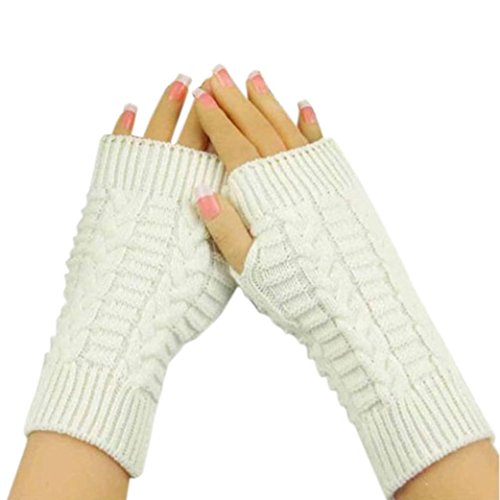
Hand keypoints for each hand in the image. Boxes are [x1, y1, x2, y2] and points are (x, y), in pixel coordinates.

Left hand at [21, 73, 234, 493]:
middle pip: (193, 133)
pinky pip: (117, 149)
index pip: (223, 152)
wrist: (125, 319)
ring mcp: (138, 186)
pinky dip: (124, 127)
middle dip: (205, 103)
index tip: (238, 99)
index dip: (231, 124)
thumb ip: (232, 233)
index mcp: (204, 202)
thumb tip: (246, 201)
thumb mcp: (221, 274)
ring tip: (180, 81)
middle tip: (213, 76)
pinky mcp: (109, 193)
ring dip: (169, 104)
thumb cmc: (179, 303)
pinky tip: (130, 110)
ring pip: (158, 131)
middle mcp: (173, 185)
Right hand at [192, 65, 493, 498]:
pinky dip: (311, 124)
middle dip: (236, 99)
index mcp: (264, 195)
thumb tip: (198, 193)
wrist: (356, 305)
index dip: (214, 119)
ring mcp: (318, 177)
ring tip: (254, 78)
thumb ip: (224, 228)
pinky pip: (321, 145)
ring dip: (270, 102)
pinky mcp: (340, 184)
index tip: (200, 94)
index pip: (232, 144)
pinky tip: (304, 106)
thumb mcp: (250, 269)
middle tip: (219, 72)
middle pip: (258, 127)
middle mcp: (291, 177)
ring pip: (288, 128)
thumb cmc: (299, 294)